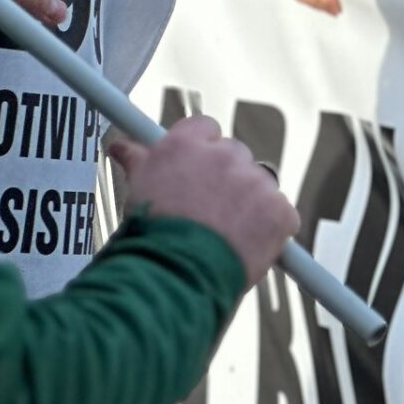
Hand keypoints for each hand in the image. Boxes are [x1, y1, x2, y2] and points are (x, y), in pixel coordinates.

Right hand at [108, 117, 298, 287]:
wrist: (174, 275)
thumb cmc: (150, 236)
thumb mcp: (136, 190)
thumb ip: (138, 160)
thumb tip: (122, 146)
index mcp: (187, 145)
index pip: (205, 128)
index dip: (203, 153)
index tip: (197, 171)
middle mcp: (224, 155)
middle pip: (235, 156)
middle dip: (227, 180)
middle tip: (209, 211)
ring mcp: (256, 181)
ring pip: (260, 186)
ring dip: (249, 205)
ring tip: (223, 235)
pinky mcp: (279, 210)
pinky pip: (281, 215)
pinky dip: (271, 230)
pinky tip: (246, 247)